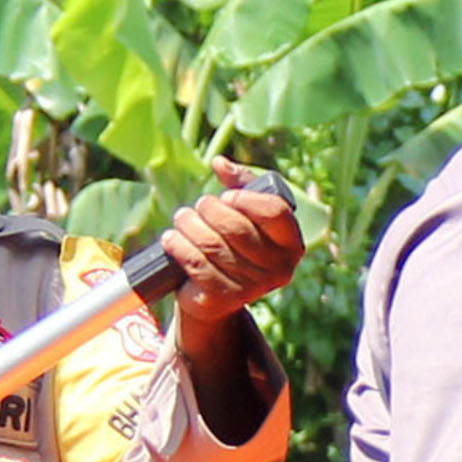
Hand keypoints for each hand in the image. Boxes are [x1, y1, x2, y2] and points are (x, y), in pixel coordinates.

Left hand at [156, 161, 304, 344]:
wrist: (215, 296)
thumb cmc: (233, 247)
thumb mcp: (244, 214)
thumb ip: (239, 185)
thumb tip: (220, 163)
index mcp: (291, 243)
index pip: (275, 211)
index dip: (246, 199)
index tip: (226, 197)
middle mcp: (278, 268)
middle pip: (237, 227)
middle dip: (209, 210)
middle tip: (197, 208)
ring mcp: (252, 287)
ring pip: (212, 244)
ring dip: (189, 225)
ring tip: (181, 219)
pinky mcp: (224, 299)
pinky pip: (197, 264)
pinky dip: (179, 246)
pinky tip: (171, 239)